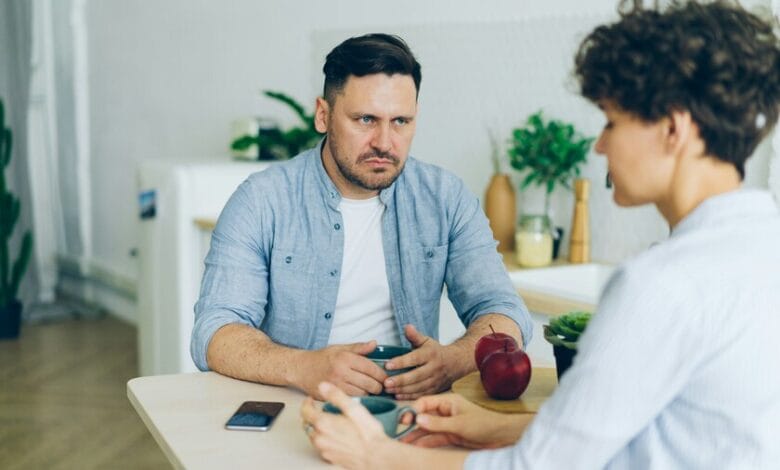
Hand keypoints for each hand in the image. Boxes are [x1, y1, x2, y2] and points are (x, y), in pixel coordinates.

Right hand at [297, 341, 386, 399]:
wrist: (301, 369)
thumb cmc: (321, 358)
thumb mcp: (340, 348)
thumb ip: (359, 348)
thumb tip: (374, 343)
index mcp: (346, 358)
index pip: (371, 368)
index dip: (382, 375)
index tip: (386, 378)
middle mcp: (341, 372)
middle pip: (370, 384)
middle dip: (378, 387)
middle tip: (380, 387)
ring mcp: (336, 385)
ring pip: (363, 394)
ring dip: (369, 394)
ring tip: (371, 391)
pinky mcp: (331, 396)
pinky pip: (351, 400)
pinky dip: (359, 399)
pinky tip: (360, 395)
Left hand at [301, 382, 396, 468]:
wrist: (377, 456)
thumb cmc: (368, 434)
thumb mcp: (354, 409)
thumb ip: (336, 396)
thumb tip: (323, 386)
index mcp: (323, 424)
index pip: (305, 411)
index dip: (307, 403)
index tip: (310, 400)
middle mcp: (320, 438)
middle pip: (308, 424)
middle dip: (311, 416)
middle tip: (320, 410)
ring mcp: (325, 450)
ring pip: (314, 436)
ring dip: (318, 428)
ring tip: (330, 423)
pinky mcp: (330, 458)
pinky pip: (322, 446)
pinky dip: (325, 439)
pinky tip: (336, 436)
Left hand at [383, 325, 462, 398]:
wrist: (456, 363)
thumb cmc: (436, 351)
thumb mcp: (427, 341)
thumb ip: (415, 336)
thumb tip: (407, 327)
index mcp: (431, 354)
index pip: (414, 358)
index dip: (401, 362)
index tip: (387, 364)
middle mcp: (434, 368)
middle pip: (416, 376)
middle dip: (400, 380)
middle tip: (386, 382)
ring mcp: (435, 380)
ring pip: (418, 387)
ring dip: (402, 390)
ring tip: (388, 389)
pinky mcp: (435, 390)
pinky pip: (421, 395)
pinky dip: (409, 397)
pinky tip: (397, 396)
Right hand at [400, 393, 521, 448]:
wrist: (502, 436)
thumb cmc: (484, 424)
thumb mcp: (459, 424)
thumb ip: (437, 423)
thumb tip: (417, 419)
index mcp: (448, 401)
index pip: (424, 402)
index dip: (412, 410)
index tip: (403, 419)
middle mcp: (445, 411)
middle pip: (423, 416)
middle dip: (410, 423)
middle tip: (397, 431)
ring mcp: (447, 423)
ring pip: (427, 428)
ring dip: (415, 435)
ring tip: (401, 441)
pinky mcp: (451, 435)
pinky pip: (434, 438)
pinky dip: (424, 442)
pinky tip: (414, 446)